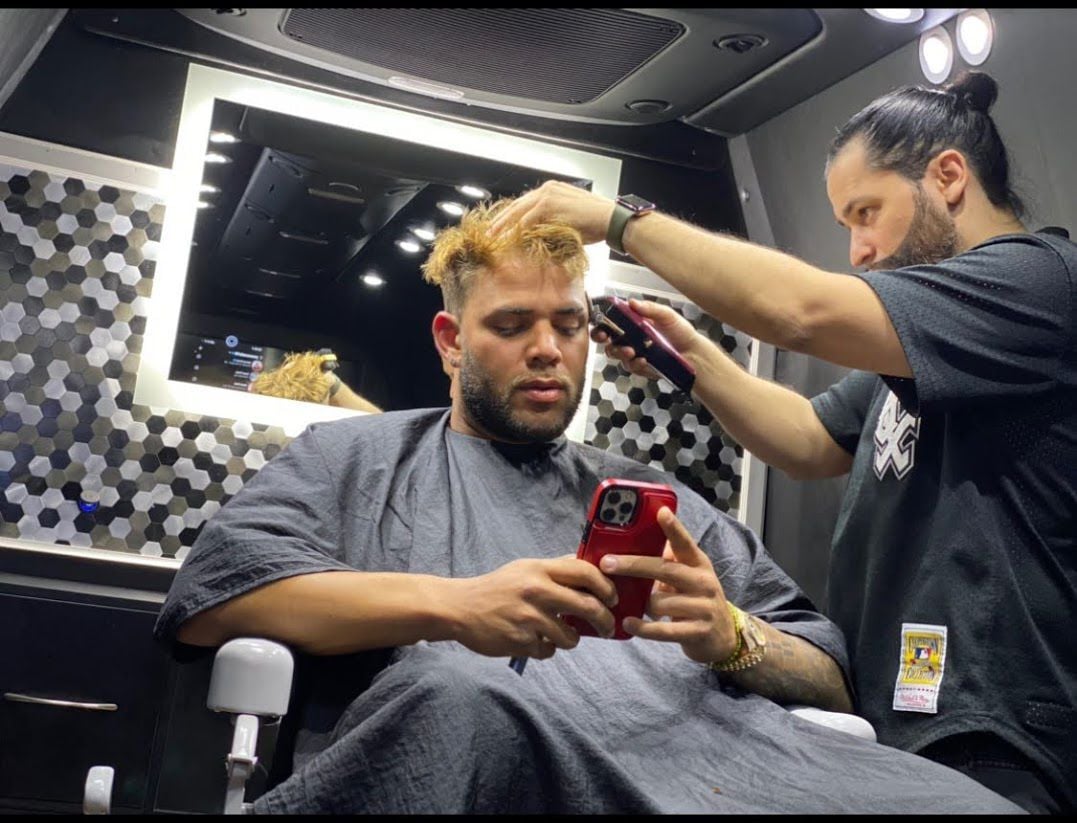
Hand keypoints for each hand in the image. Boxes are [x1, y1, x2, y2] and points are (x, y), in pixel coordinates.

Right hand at [447, 555, 618, 659]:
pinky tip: (534, 640)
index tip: (612, 598)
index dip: (606, 586)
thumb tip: (590, 567)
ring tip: (561, 635)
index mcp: (539, 569)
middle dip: (604, 621)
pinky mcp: (521, 641)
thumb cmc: (497, 588)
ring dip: (571, 639)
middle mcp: (536, 591)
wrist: (460, 608)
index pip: (585, 571)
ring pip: (570, 636)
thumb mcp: (525, 568)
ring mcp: (529, 618)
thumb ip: (556, 569)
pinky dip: (546, 649)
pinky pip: (548, 651)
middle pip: (588, 606)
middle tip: (607, 627)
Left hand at [488, 180, 615, 243]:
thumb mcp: (570, 219)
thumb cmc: (596, 222)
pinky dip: (516, 232)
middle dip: (502, 220)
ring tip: (493, 237)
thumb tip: (540, 236)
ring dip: (504, 226)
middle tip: (489, 231)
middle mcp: (547, 189)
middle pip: (517, 205)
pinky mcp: (547, 205)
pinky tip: (508, 240)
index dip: (512, 216)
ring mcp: (546, 195)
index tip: (502, 225)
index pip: (526, 203)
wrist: (610, 219)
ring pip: (518, 212)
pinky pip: (526, 221)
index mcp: (552, 190)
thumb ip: (553, 222)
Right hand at [592, 299, 700, 381]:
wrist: (693, 353)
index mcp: (634, 322)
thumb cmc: (681, 333)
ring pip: (615, 353)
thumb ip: (650, 309)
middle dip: (600, 337)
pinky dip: (634, 363)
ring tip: (630, 350)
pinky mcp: (639, 367)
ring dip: (618, 351)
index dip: (601, 321)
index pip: (611, 320)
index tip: (599, 321)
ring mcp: (633, 353)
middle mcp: (630, 337)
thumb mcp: (667, 315)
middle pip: (606, 338)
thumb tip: (632, 302)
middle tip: (604, 337)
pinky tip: (643, 360)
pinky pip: (630, 366)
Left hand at [597, 507, 737, 663]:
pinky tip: (628, 623)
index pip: (685, 543)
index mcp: (699, 564)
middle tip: (607, 563)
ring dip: (642, 604)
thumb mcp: (689, 575)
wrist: (724, 635)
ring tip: (638, 606)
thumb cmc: (697, 599)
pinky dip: (643, 628)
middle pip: (665, 570)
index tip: (661, 512)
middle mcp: (703, 582)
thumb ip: (669, 559)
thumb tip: (637, 537)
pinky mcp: (698, 631)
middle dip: (633, 565)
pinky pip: (663, 630)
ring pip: (659, 602)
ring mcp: (703, 607)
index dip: (674, 528)